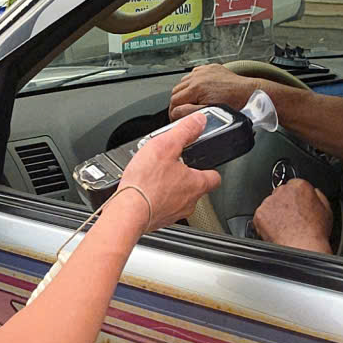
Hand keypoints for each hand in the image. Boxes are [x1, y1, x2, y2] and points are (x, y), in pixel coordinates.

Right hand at [113, 113, 223, 232]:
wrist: (127, 212)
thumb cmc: (146, 182)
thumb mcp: (166, 146)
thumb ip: (185, 131)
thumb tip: (199, 121)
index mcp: (196, 184)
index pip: (214, 177)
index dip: (209, 168)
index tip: (203, 162)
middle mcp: (189, 202)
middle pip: (195, 188)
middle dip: (184, 177)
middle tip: (170, 165)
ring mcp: (174, 214)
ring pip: (178, 199)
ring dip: (169, 189)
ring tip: (153, 177)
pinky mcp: (158, 220)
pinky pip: (161, 208)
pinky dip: (156, 200)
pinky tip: (144, 191)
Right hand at [169, 64, 260, 119]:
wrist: (251, 92)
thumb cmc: (236, 104)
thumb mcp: (210, 112)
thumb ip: (190, 112)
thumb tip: (177, 114)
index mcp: (196, 88)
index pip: (174, 101)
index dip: (173, 112)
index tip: (175, 118)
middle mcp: (198, 77)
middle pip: (176, 91)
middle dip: (177, 102)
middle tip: (181, 112)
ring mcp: (204, 71)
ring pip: (184, 82)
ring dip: (184, 92)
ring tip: (190, 102)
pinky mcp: (210, 68)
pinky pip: (194, 74)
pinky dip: (193, 82)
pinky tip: (199, 90)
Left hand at [252, 179, 333, 252]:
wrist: (302, 247)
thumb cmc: (315, 232)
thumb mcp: (326, 209)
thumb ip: (318, 196)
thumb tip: (314, 192)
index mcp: (300, 186)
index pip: (294, 185)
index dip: (296, 198)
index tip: (297, 206)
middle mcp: (283, 191)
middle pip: (281, 193)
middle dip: (284, 204)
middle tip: (291, 219)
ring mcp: (269, 202)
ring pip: (270, 205)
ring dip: (274, 213)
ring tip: (285, 227)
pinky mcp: (260, 214)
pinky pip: (261, 216)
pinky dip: (266, 223)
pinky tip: (277, 231)